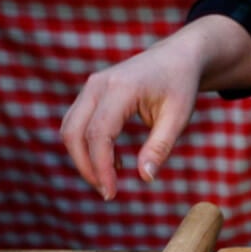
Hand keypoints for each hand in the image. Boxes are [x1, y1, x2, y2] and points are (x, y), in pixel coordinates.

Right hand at [61, 41, 198, 199]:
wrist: (177, 57)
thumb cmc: (180, 86)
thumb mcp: (178, 117)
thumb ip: (160, 147)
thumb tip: (145, 178)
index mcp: (121, 88)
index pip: (98, 134)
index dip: (100, 167)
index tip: (112, 193)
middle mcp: (98, 85)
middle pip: (74, 133)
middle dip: (86, 167)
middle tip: (108, 193)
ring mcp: (90, 87)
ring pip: (70, 129)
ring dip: (84, 159)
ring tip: (111, 179)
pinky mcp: (90, 93)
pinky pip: (77, 123)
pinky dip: (87, 146)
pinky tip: (115, 162)